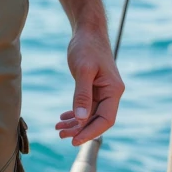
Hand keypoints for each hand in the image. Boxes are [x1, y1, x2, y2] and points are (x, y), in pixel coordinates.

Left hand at [55, 23, 124, 144]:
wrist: (88, 31)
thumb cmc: (87, 47)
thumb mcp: (83, 70)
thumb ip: (82, 95)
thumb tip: (81, 118)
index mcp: (113, 90)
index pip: (106, 119)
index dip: (90, 132)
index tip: (75, 140)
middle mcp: (111, 93)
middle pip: (97, 120)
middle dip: (80, 130)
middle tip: (61, 135)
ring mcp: (103, 92)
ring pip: (90, 115)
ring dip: (75, 124)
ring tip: (58, 129)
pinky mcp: (94, 88)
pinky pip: (86, 107)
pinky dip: (75, 113)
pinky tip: (63, 117)